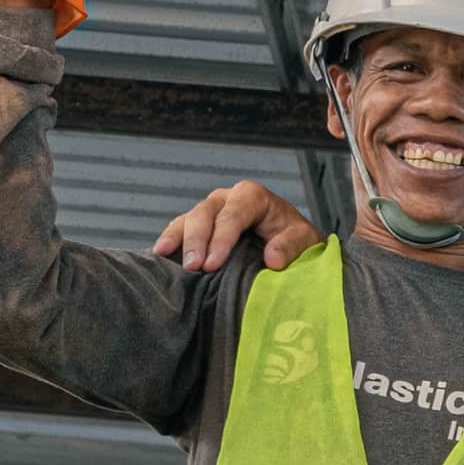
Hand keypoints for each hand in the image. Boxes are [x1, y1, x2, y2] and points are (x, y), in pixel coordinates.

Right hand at [150, 179, 326, 272]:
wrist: (289, 239)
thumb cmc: (295, 237)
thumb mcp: (304, 239)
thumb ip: (291, 245)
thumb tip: (272, 259)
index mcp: (252, 196)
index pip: (233, 215)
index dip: (221, 239)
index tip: (213, 265)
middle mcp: (227, 198)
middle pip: (205, 213)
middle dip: (197, 240)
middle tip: (194, 267)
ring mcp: (211, 210)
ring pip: (188, 218)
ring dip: (178, 239)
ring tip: (166, 257)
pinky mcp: (200, 224)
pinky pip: (180, 227)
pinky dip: (169, 239)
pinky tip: (159, 254)